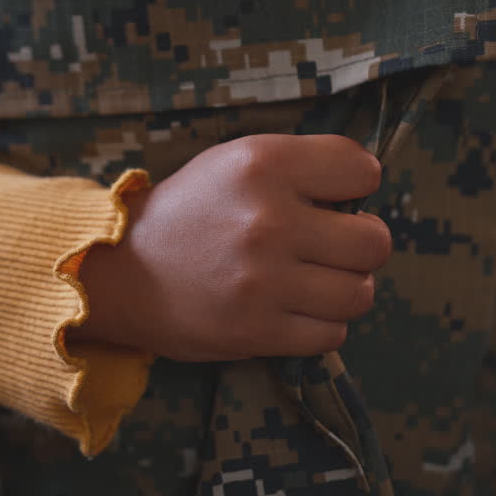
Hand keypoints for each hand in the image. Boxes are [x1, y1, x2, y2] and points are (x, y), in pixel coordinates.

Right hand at [68, 134, 391, 361]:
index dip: (355, 185)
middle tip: (330, 248)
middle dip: (360, 246)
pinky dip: (322, 325)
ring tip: (314, 282)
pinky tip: (294, 309)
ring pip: (360, 293)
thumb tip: (367, 191)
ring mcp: (263, 280)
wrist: (120, 272)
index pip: (363, 170)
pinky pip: (332, 333)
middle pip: (375, 242)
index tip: (333, 198)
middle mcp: (268, 219)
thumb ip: (301, 166)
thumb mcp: (236, 161)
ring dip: (344, 290)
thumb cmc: (191, 212)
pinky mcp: (257, 330)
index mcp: (264, 164)